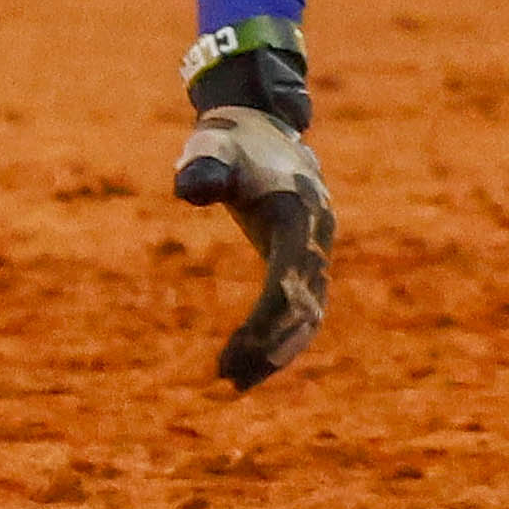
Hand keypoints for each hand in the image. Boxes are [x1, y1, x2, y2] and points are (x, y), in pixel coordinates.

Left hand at [173, 107, 333, 388]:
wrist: (262, 127)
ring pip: (310, 314)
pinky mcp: (307, 258)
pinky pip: (305, 307)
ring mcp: (317, 248)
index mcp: (298, 214)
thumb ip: (202, 167)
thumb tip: (191, 190)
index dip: (263, 324)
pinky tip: (251, 362)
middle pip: (304, 306)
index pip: (286, 282)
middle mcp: (317, 236)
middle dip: (269, 347)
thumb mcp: (212, 148)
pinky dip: (282, 337)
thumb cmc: (229, 143)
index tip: (231, 355)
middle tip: (226, 379)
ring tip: (235, 382)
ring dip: (278, 351)